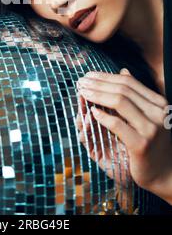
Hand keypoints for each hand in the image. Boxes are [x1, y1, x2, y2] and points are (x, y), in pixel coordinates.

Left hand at [76, 68, 171, 202]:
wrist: (165, 174)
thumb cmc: (152, 143)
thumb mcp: (146, 115)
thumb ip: (134, 96)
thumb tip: (123, 71)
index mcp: (158, 102)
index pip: (128, 82)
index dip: (105, 76)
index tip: (88, 75)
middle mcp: (158, 112)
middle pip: (122, 89)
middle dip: (98, 83)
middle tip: (81, 82)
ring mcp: (151, 129)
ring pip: (120, 102)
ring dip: (97, 95)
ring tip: (82, 93)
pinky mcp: (141, 145)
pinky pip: (118, 125)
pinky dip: (103, 116)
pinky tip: (92, 112)